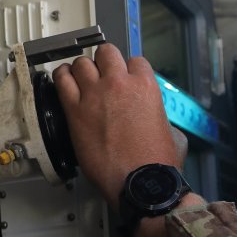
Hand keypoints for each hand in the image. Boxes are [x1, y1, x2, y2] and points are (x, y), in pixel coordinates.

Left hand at [52, 44, 180, 208]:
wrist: (140, 183)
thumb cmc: (156, 164)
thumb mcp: (175, 134)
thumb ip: (162, 118)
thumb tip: (158, 121)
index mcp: (146, 87)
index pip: (135, 61)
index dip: (130, 71)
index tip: (127, 79)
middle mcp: (119, 84)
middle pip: (106, 53)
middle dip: (105, 62)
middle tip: (103, 74)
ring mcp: (95, 95)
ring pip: (82, 63)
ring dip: (83, 69)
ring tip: (82, 78)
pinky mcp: (75, 111)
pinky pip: (61, 80)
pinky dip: (62, 77)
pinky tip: (64, 82)